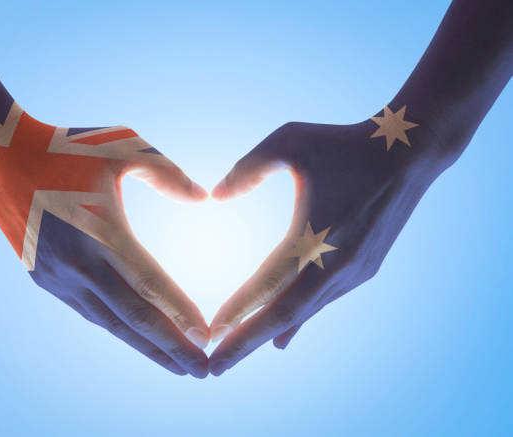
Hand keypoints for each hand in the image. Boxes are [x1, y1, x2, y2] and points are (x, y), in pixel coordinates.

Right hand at [0, 103, 210, 376]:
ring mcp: (60, 277)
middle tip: (202, 371)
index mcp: (103, 232)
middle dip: (171, 348)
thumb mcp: (124, 144)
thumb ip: (167, 172)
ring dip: (145, 346)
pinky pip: (91, 312)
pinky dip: (118, 328)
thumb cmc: (66, 147)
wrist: (0, 158)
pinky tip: (136, 337)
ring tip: (175, 365)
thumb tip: (204, 198)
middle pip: (134, 318)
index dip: (181, 314)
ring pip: (111, 323)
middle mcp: (80, 265)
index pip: (151, 284)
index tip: (208, 339)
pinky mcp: (45, 281)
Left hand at [208, 108, 446, 374]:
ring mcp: (353, 273)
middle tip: (215, 369)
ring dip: (269, 334)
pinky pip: (321, 303)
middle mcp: (336, 264)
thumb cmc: (343, 143)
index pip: (269, 284)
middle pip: (285, 315)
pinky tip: (280, 338)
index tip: (212, 333)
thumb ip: (248, 167)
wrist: (407, 154)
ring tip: (237, 353)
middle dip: (248, 343)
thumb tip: (213, 197)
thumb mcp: (289, 139)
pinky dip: (296, 320)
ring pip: (304, 313)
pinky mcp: (363, 271)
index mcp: (315, 235)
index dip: (239, 310)